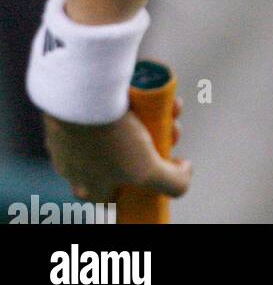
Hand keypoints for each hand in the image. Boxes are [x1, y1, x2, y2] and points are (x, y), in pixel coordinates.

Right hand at [42, 96, 190, 203]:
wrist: (78, 91)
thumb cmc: (108, 137)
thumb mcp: (146, 170)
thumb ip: (171, 182)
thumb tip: (184, 172)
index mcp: (87, 187)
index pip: (116, 196)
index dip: (144, 185)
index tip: (164, 164)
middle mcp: (76, 164)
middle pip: (128, 158)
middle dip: (157, 142)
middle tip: (172, 129)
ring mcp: (76, 133)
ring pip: (125, 128)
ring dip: (154, 118)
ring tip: (171, 105)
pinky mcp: (78, 107)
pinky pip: (114, 104)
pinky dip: (137, 97)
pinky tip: (155, 89)